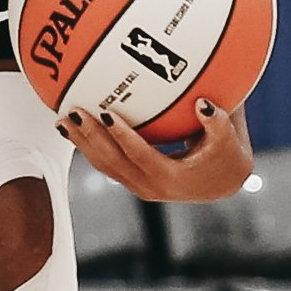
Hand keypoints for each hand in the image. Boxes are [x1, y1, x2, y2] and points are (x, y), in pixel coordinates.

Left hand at [59, 97, 253, 204]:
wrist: (222, 182)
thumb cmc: (226, 154)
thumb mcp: (228, 138)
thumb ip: (218, 122)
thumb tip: (203, 104)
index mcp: (170, 178)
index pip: (140, 155)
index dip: (123, 136)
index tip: (107, 114)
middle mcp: (149, 187)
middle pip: (112, 162)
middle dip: (90, 137)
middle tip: (73, 112)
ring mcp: (138, 186)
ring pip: (103, 165)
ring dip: (82, 143)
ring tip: (62, 120)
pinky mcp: (132, 181)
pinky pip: (106, 164)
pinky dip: (88, 147)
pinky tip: (74, 128)